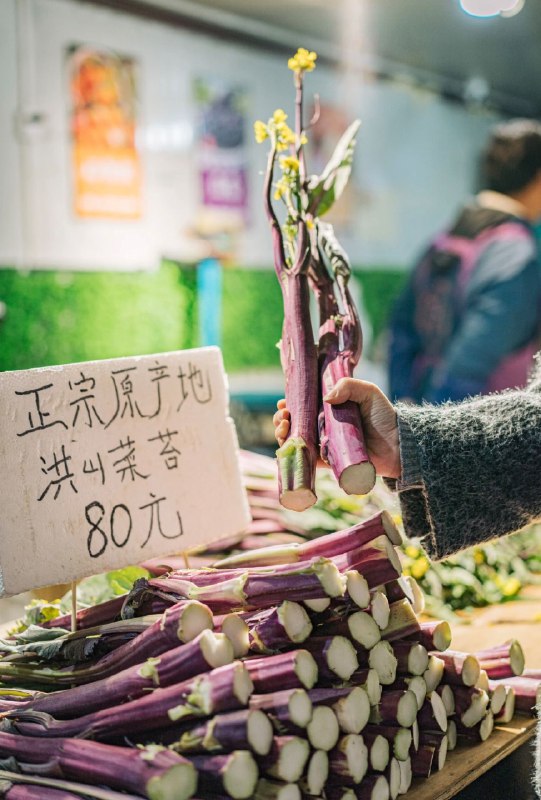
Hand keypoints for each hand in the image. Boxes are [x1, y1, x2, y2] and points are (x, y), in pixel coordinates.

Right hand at [273, 378, 400, 478]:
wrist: (399, 444)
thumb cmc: (384, 416)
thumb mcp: (368, 392)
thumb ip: (348, 386)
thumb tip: (325, 398)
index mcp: (330, 409)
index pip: (303, 405)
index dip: (290, 403)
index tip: (284, 402)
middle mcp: (324, 427)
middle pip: (295, 423)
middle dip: (282, 419)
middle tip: (285, 415)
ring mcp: (325, 445)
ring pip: (297, 441)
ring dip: (283, 434)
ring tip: (284, 427)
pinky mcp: (329, 462)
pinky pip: (307, 460)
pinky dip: (294, 455)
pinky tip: (288, 447)